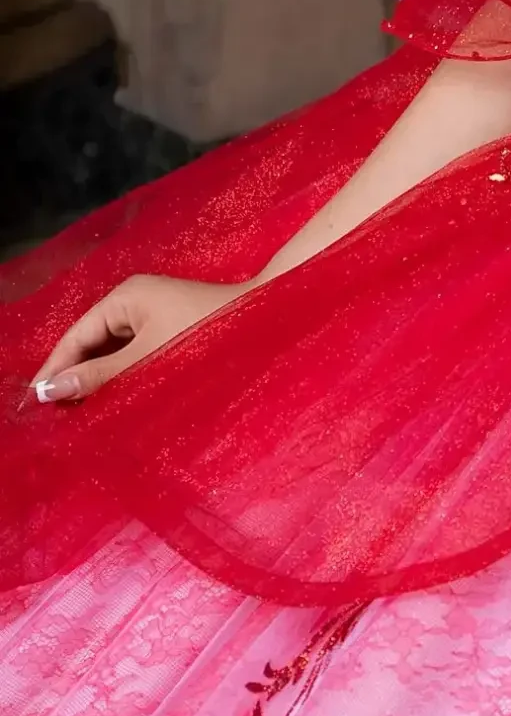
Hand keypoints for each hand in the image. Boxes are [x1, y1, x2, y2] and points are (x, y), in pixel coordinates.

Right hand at [32, 274, 247, 405]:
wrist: (272, 322)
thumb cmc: (209, 335)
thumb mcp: (148, 358)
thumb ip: (101, 375)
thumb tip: (52, 390)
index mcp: (126, 297)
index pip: (76, 336)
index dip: (54, 370)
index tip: (33, 404)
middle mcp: (137, 301)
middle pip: (93, 343)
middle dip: (74, 377)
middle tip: (52, 418)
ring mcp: (157, 315)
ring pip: (115, 352)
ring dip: (99, 381)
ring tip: (77, 417)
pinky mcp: (175, 331)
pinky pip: (137, 355)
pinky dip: (123, 377)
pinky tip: (114, 403)